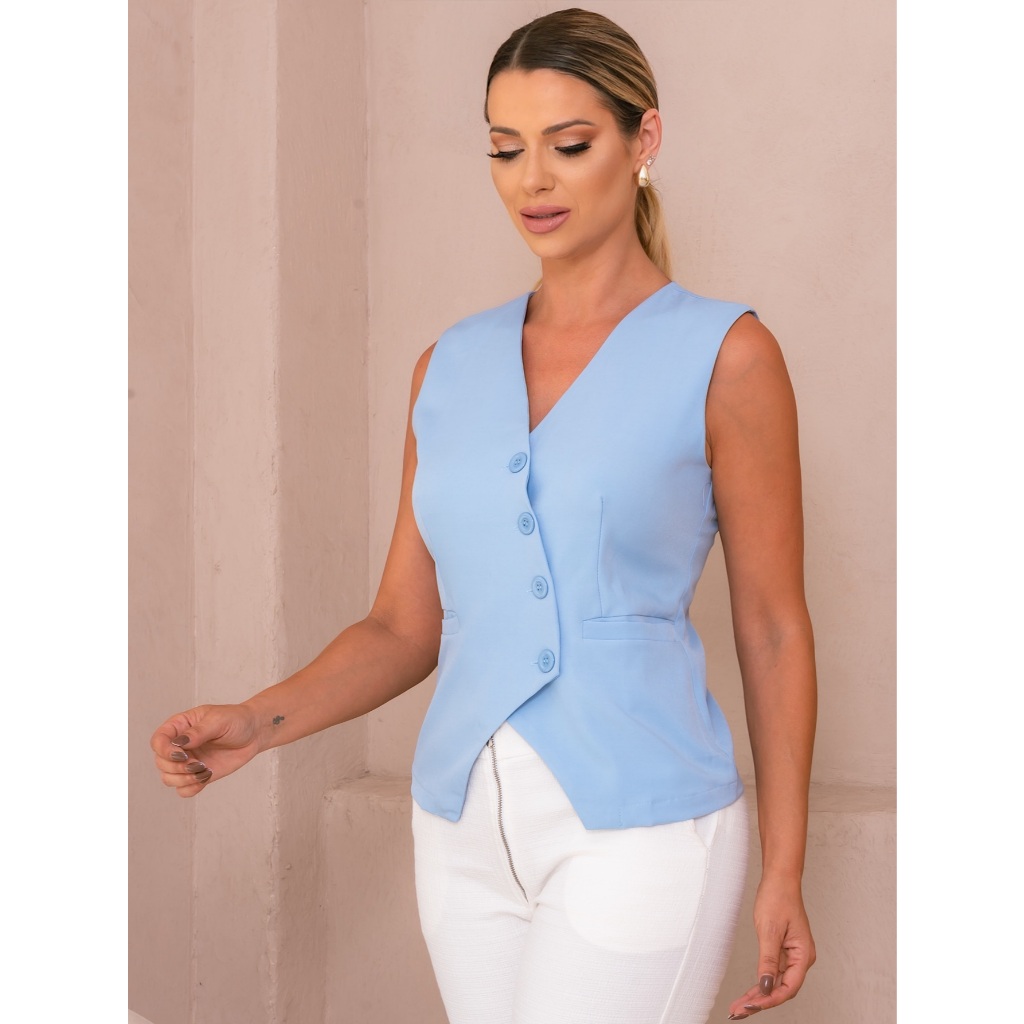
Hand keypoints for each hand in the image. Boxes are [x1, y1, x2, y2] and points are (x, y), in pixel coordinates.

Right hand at [150, 704, 261, 796]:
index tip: (181, 754)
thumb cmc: (236, 720)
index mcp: (180, 726)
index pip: (158, 741)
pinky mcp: (198, 775)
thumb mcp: (218, 720)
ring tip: (204, 770)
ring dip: (183, 779)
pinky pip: (183, 790)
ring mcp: (188, 761)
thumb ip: (198, 732)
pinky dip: (191, 788)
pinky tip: (206, 777)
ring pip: (168, 778)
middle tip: (197, 764)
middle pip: (161, 763)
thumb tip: (179, 743)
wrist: (254, 733)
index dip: (164, 751)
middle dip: (177, 767)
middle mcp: (180, 745)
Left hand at [727, 877, 815, 1018]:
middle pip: (781, 988)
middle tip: (738, 1012)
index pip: (788, 987)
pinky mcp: (783, 950)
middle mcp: (800, 958)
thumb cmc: (778, 898)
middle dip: (759, 1002)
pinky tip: (749, 993)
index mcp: (803, 955)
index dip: (769, 999)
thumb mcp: (770, 930)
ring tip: (739, 1007)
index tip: (751, 1005)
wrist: (779, 879)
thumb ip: (768, 961)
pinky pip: (772, 972)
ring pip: (775, 982)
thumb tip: (766, 987)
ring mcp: (792, 955)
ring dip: (757, 995)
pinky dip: (760, 983)